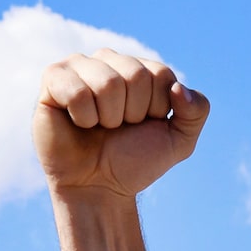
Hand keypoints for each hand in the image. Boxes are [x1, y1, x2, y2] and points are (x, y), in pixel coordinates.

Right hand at [36, 50, 210, 199]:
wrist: (99, 189)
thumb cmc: (134, 162)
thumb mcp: (179, 142)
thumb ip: (196, 112)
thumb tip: (178, 88)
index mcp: (139, 69)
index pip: (161, 74)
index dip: (158, 108)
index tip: (143, 125)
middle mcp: (109, 61)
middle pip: (136, 75)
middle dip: (132, 113)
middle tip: (117, 128)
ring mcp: (80, 66)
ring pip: (108, 82)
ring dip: (108, 117)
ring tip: (99, 127)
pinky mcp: (53, 79)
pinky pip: (77, 90)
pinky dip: (83, 117)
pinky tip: (79, 123)